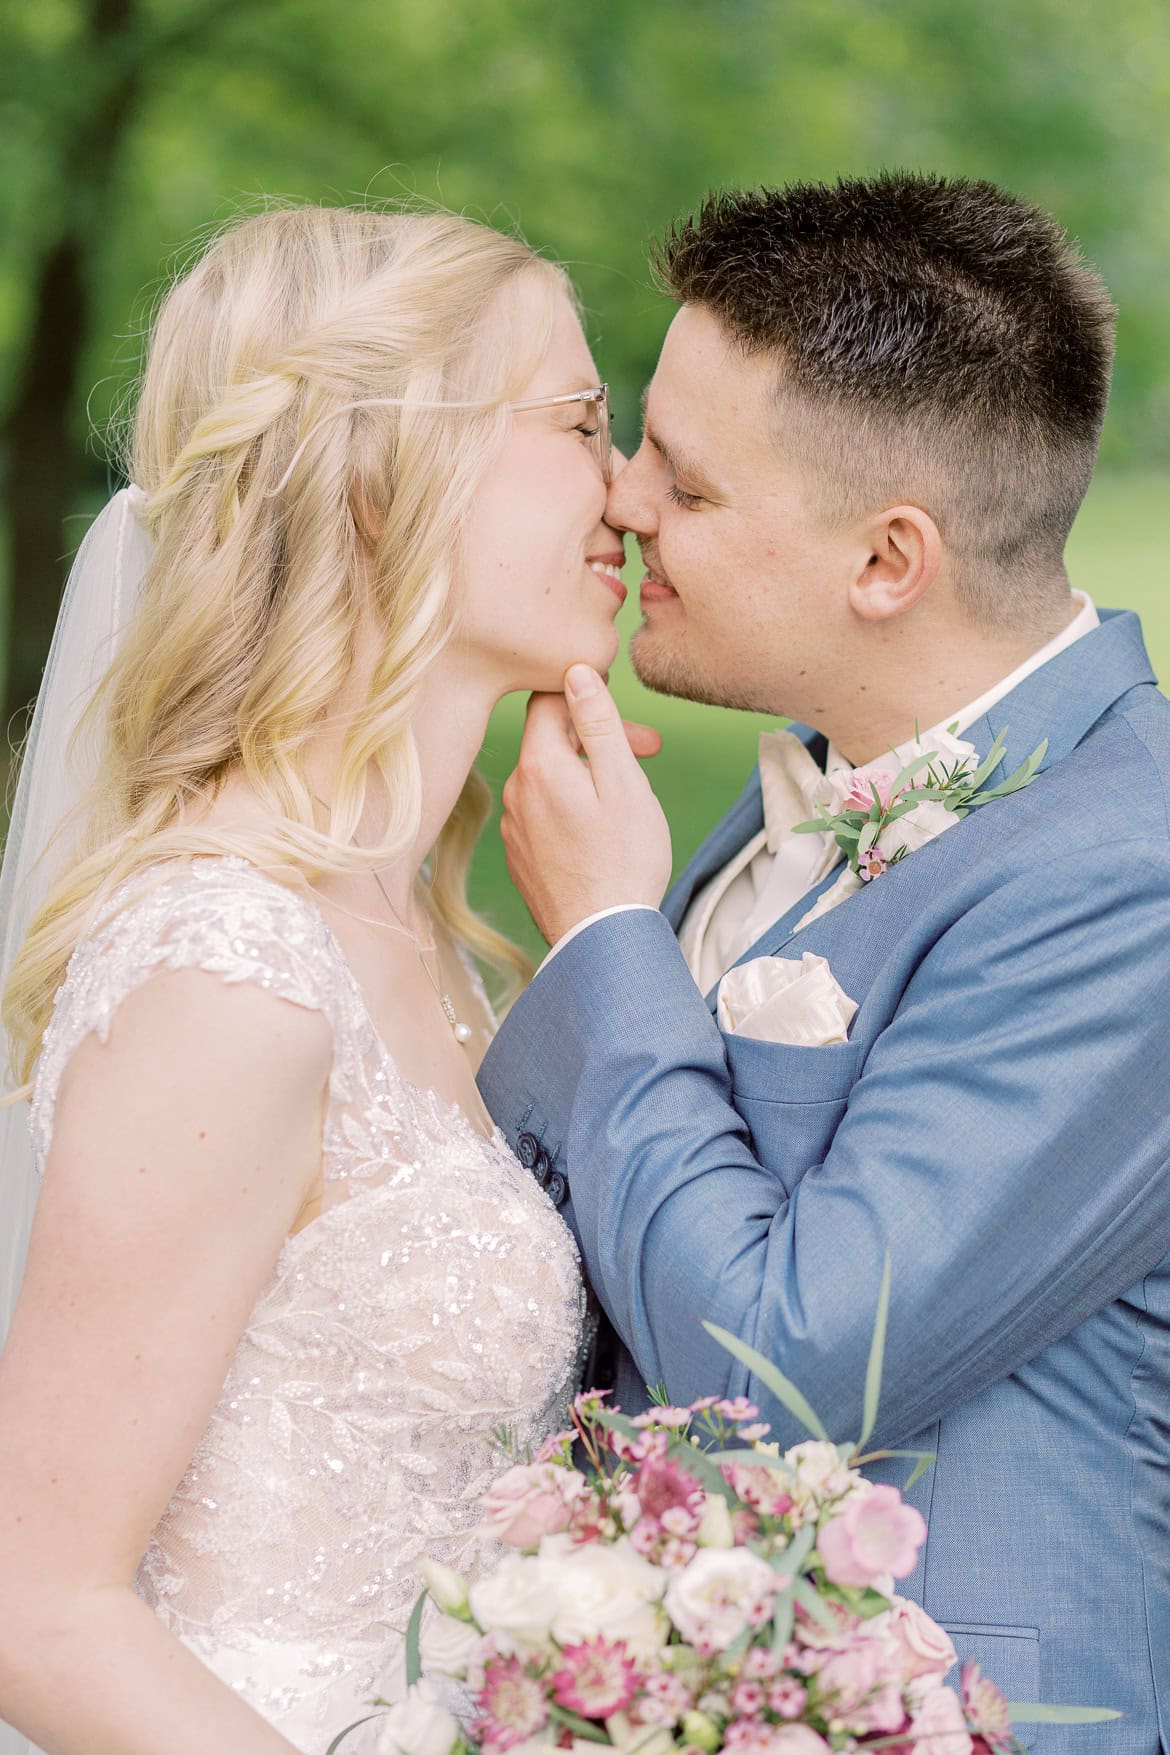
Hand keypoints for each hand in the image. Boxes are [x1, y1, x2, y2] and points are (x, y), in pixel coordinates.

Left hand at [501, 664, 672, 944]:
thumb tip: (576, 672)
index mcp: (538, 766)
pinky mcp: (520, 856)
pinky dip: (571, 809)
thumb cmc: (624, 861)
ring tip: (629, 798)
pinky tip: (602, 833)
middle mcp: (515, 792)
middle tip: (650, 752)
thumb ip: (598, 723)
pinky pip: (544, 813)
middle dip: (597, 737)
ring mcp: (513, 827)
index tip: (620, 710)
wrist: (601, 940)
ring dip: (586, 775)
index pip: (547, 700)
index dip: (587, 693)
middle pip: (551, 741)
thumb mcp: (623, 782)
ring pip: (549, 778)